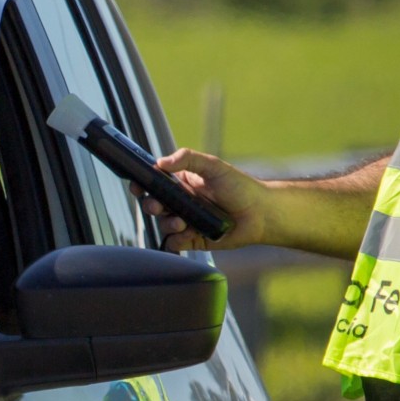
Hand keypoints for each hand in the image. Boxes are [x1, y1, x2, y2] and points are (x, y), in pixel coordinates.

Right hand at [133, 148, 262, 251]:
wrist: (260, 214)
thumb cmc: (240, 187)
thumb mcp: (214, 166)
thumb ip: (188, 158)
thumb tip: (161, 162)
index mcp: (184, 182)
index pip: (156, 182)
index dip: (143, 184)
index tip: (138, 185)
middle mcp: (182, 201)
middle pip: (154, 204)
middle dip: (151, 205)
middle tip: (158, 206)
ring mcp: (187, 220)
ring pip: (163, 224)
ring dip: (167, 223)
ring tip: (182, 222)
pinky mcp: (194, 238)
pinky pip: (175, 242)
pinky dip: (176, 240)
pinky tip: (187, 233)